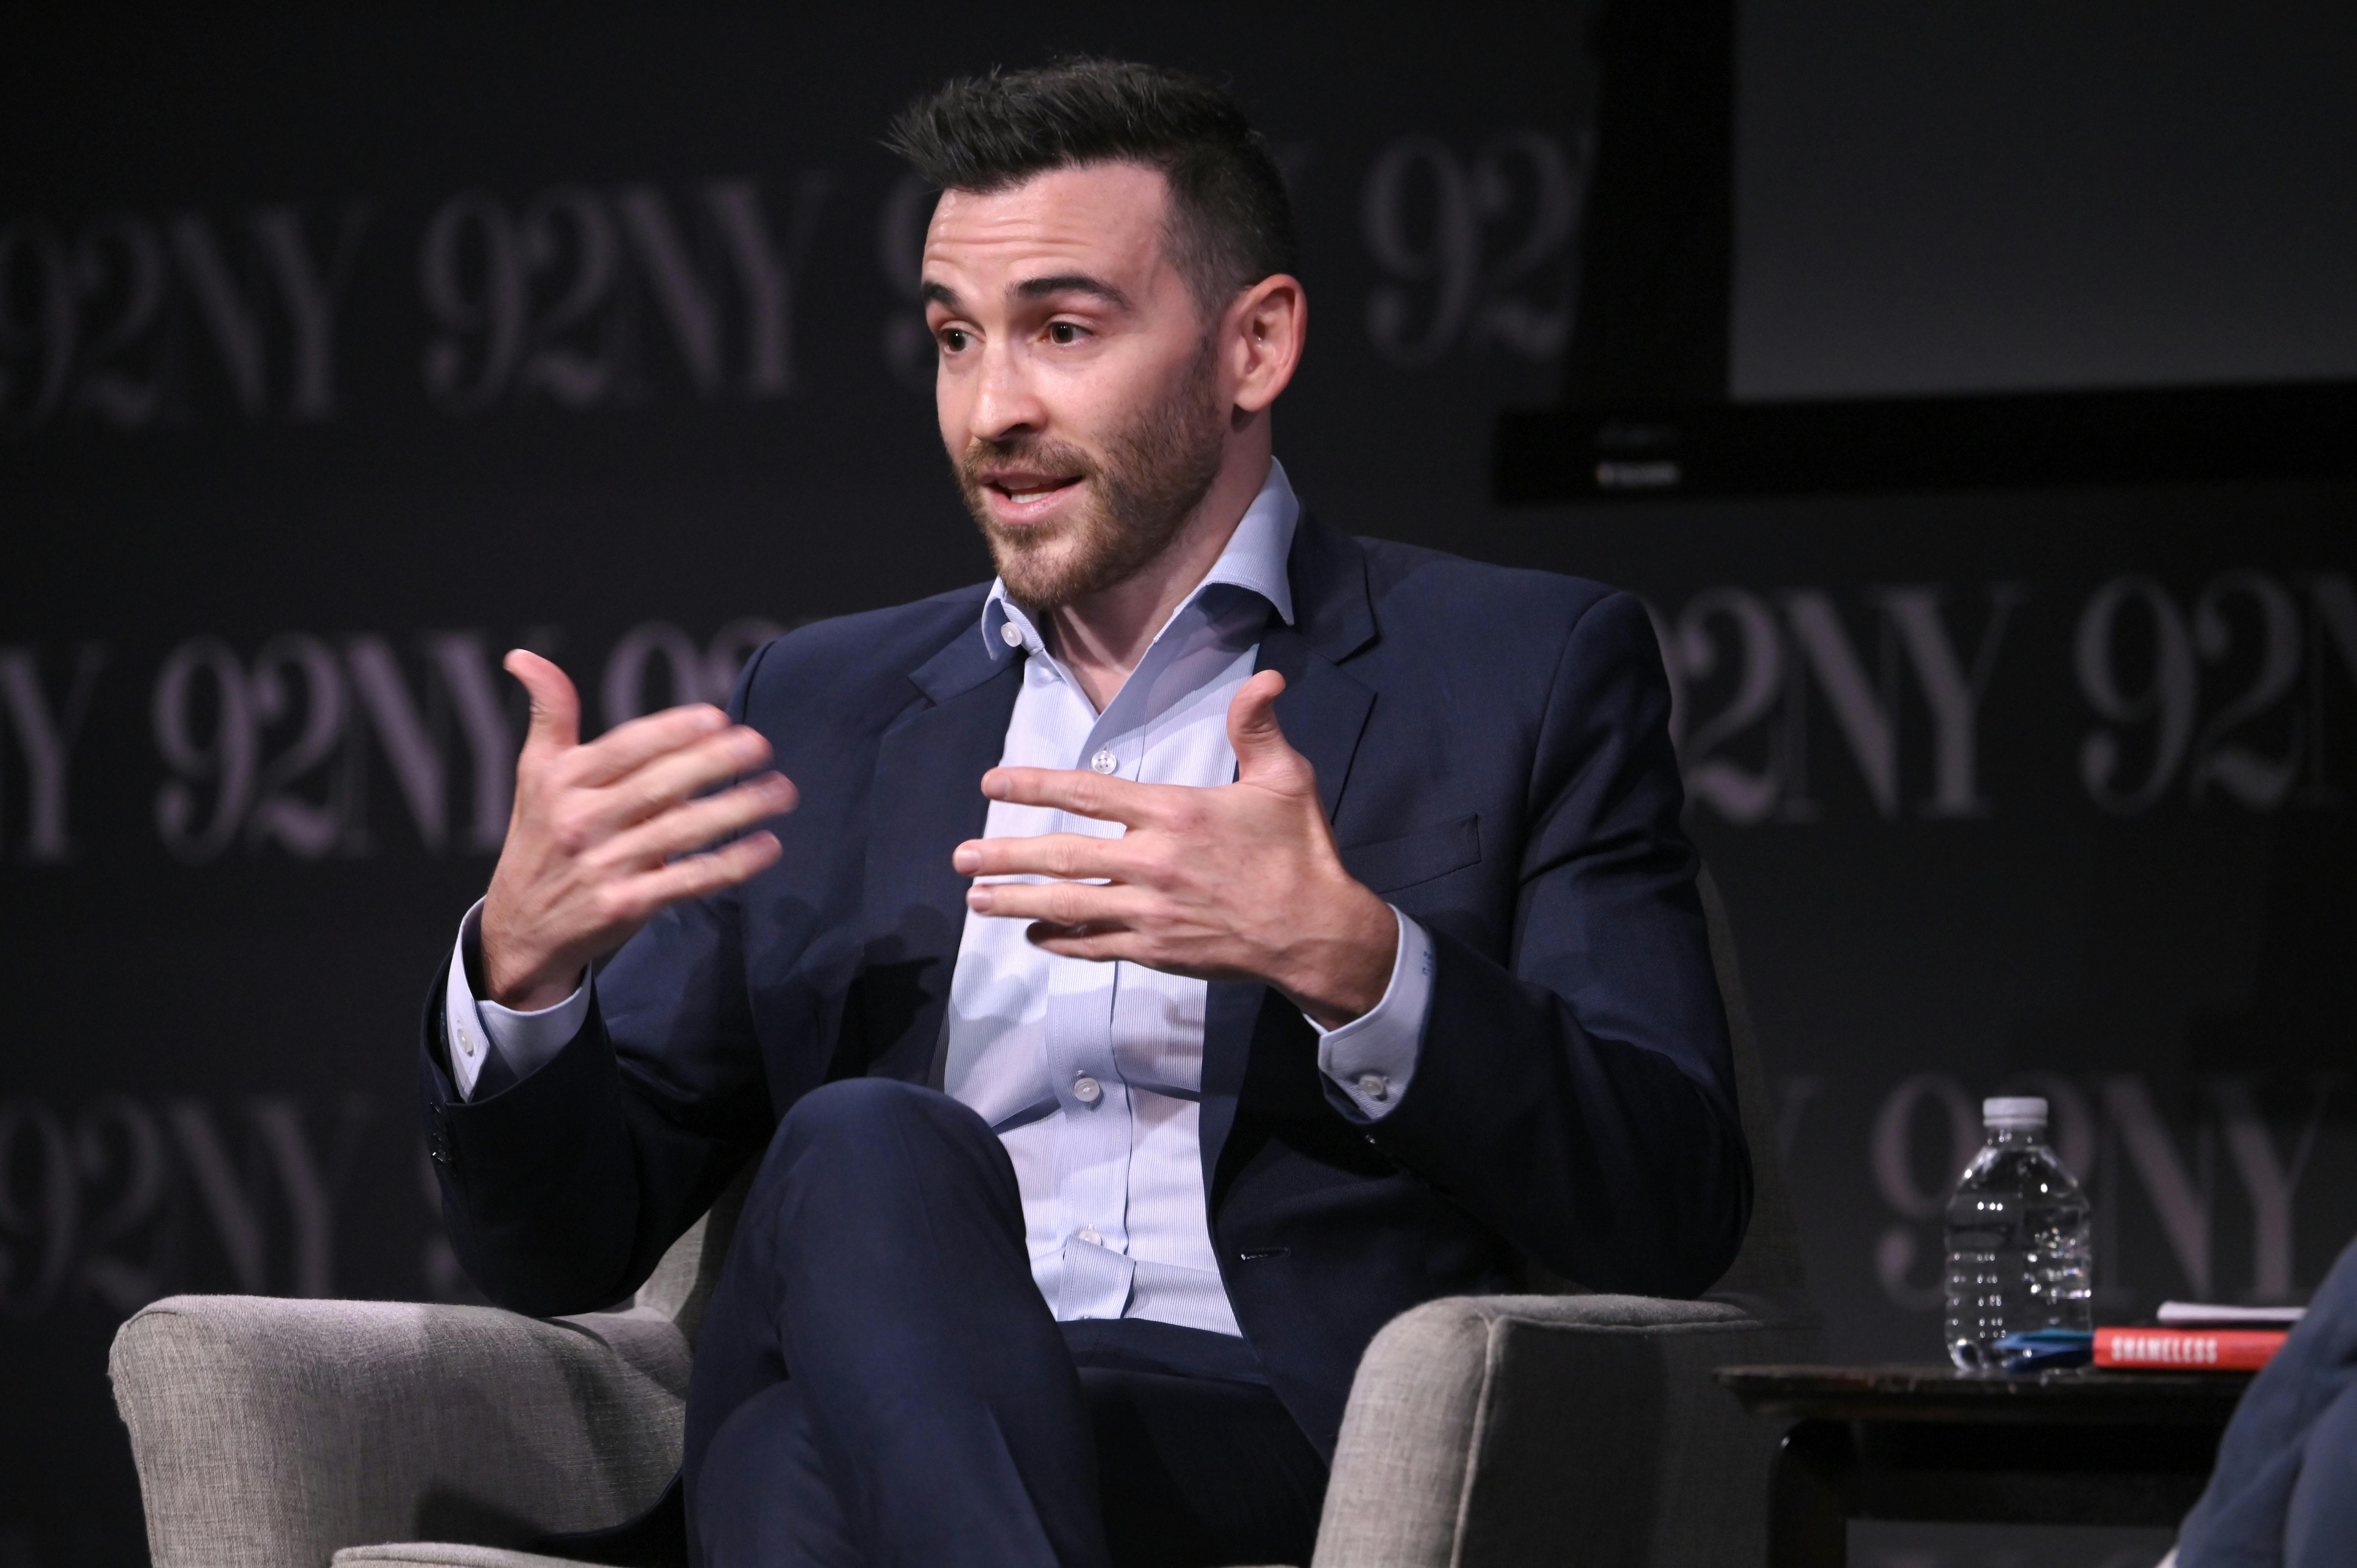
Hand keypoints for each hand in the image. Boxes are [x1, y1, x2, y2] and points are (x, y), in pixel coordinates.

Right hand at [479, 650, 796, 1010]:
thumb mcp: (533, 774)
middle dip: (715, 762)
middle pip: (660, 785)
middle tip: (760, 745)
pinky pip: (691, 880)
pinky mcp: (627, 906)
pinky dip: (733, 864)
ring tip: (782, 790)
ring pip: (683, 831)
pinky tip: (769, 846)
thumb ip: (547, 714)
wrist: (521, 932)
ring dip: (738, 808)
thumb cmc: (540, 839)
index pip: (626, 748)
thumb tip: (522, 656)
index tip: (718, 717)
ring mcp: (604, 866)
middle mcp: (580, 822)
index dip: (673, 731)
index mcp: (562, 782)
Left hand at [952, 671, 1395, 1028]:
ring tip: (975, 899)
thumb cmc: (1300, 854)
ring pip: (1066, 905)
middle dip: (1003, 856)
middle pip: (1061, 856)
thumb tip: (1265, 678)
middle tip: (960, 857)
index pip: (1088, 792)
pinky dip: (1059, 940)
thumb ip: (1259, 728)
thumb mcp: (1287, 780)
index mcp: (1175, 814)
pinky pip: (1094, 944)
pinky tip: (1033, 934)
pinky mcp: (1157, 949)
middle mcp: (1152, 862)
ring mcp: (1150, 911)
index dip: (1034, 786)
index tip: (993, 784)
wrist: (1316, 932)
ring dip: (1015, 901)